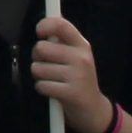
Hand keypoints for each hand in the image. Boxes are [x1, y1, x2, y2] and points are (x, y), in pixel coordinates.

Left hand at [30, 16, 113, 132]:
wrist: (94, 110)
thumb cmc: (78, 79)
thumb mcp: (76, 56)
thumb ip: (62, 40)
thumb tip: (44, 22)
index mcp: (82, 45)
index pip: (61, 25)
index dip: (44, 25)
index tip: (39, 33)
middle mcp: (81, 58)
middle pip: (41, 48)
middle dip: (37, 58)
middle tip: (47, 66)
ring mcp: (77, 76)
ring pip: (37, 68)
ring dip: (39, 76)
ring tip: (52, 80)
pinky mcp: (71, 93)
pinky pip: (41, 85)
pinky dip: (42, 89)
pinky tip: (53, 91)